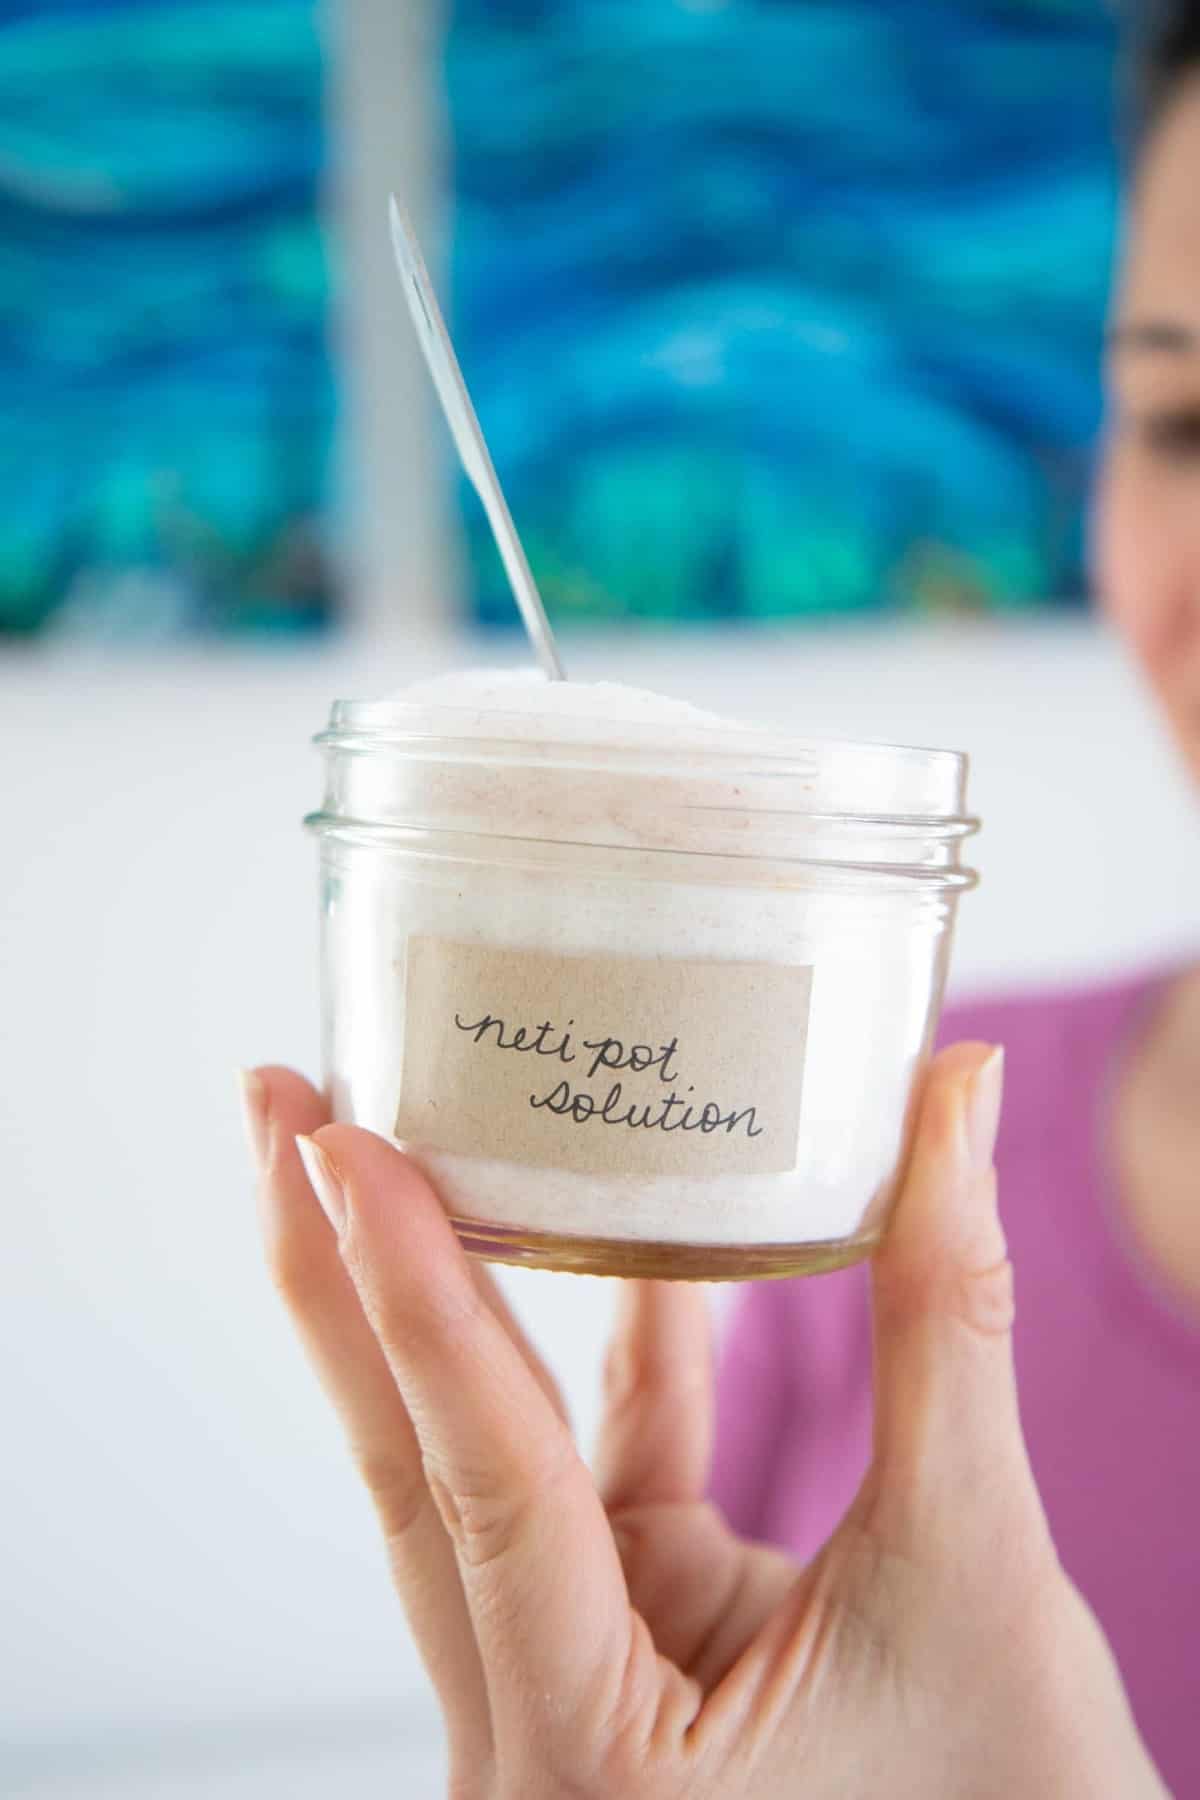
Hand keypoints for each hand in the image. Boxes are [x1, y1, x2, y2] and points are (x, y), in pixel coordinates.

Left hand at [240, 1048, 1164, 1798]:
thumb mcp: (969, 1567)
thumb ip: (942, 1321)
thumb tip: (955, 1096)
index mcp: (585, 1755)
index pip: (476, 1477)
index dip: (407, 1293)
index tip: (335, 1147)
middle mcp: (534, 1735)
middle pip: (416, 1461)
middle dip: (342, 1272)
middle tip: (289, 1109)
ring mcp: (568, 1686)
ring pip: (476, 1464)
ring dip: (440, 1299)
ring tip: (379, 1148)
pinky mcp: (617, 1646)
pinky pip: (587, 1475)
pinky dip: (616, 1354)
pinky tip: (628, 1233)